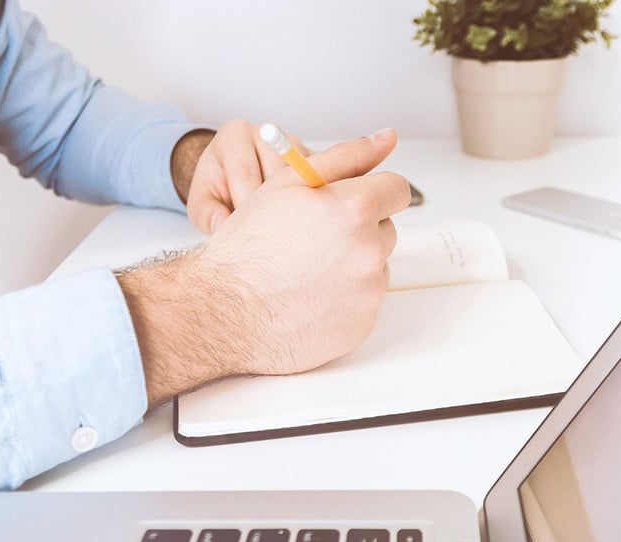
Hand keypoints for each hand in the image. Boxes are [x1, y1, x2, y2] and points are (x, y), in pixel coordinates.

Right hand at [120, 128, 409, 407]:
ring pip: (375, 266)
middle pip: (386, 229)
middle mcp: (369, 251)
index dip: (372, 192)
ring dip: (352, 264)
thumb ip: (346, 156)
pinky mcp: (362, 324)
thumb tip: (386, 138)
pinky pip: (365, 302)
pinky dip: (345, 298)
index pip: (396, 189)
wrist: (223, 310)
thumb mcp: (288, 183)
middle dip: (358, 229)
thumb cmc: (248, 246)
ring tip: (307, 270)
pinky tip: (309, 297)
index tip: (352, 202)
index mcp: (355, 209)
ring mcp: (368, 292)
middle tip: (313, 239)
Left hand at [172, 119, 312, 234]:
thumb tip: (223, 224)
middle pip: (278, 175)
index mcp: (235, 135)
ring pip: (302, 180)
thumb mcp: (200, 202)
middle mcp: (267, 132)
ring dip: (295, 207)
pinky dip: (312, 203)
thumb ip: (207, 213)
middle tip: (266, 235)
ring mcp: (294, 143)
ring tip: (283, 229)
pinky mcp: (315, 158)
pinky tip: (300, 221)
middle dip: (272, 209)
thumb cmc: (217, 187)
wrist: (233, 175)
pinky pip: (320, 182)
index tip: (245, 233)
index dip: (245, 208)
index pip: (245, 173)